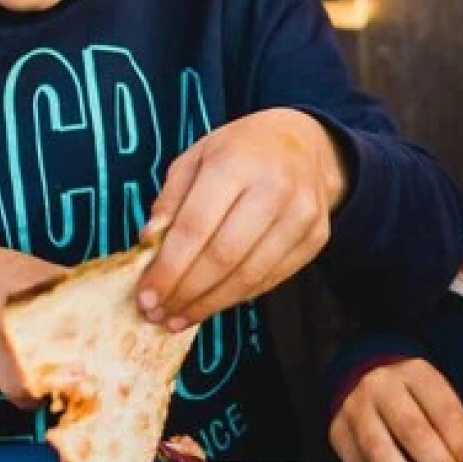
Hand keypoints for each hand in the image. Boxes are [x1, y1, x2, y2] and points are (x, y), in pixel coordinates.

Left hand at [138, 108, 347, 330]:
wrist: (305, 144)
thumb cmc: (240, 152)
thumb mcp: (196, 159)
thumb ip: (171, 200)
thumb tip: (148, 243)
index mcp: (235, 163)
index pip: (195, 227)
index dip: (168, 268)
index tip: (146, 296)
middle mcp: (274, 188)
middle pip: (223, 257)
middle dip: (186, 292)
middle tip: (159, 314)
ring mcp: (301, 215)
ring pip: (250, 275)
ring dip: (210, 303)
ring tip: (180, 317)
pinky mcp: (316, 238)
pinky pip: (272, 279)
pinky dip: (238, 297)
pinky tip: (213, 303)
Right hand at [329, 359, 462, 461]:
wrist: (363, 381)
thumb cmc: (412, 400)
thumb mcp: (438, 403)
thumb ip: (453, 437)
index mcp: (416, 374)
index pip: (443, 411)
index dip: (460, 447)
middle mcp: (381, 387)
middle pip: (411, 431)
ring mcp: (355, 411)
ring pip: (380, 455)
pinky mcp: (338, 435)